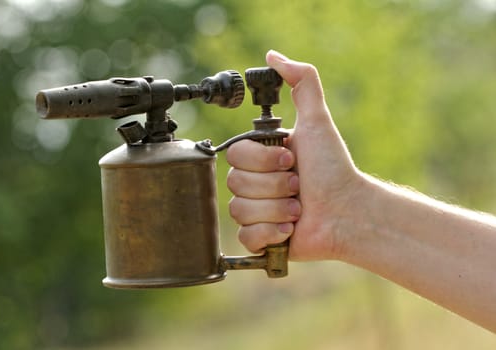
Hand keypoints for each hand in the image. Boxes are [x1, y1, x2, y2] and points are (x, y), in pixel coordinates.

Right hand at [227, 50, 362, 260]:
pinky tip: (290, 228)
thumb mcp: (317, 120)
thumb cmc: (333, 169)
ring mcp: (256, 211)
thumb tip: (274, 57)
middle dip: (273, 185)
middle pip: (235, 183)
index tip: (291, 161)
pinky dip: (270, 232)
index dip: (263, 161)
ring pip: (240, 209)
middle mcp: (255, 183)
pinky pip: (245, 236)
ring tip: (298, 209)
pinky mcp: (260, 238)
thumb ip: (301, 83)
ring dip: (276, 209)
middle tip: (298, 186)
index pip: (235, 156)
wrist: (347, 212)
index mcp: (261, 158)